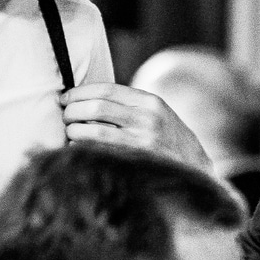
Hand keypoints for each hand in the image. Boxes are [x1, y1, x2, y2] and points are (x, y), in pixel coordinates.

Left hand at [61, 84, 211, 169]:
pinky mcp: (135, 163)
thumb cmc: (167, 139)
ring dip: (73, 131)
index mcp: (150, 102)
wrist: (194, 169)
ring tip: (69, 132)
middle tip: (64, 117)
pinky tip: (77, 149)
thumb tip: (85, 99)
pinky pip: (98, 153)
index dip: (80, 93)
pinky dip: (81, 149)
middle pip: (96, 108)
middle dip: (72, 111)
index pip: (106, 90)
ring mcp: (142, 142)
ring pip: (93, 131)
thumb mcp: (156, 113)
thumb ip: (128, 105)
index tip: (65, 98)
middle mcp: (147, 119)